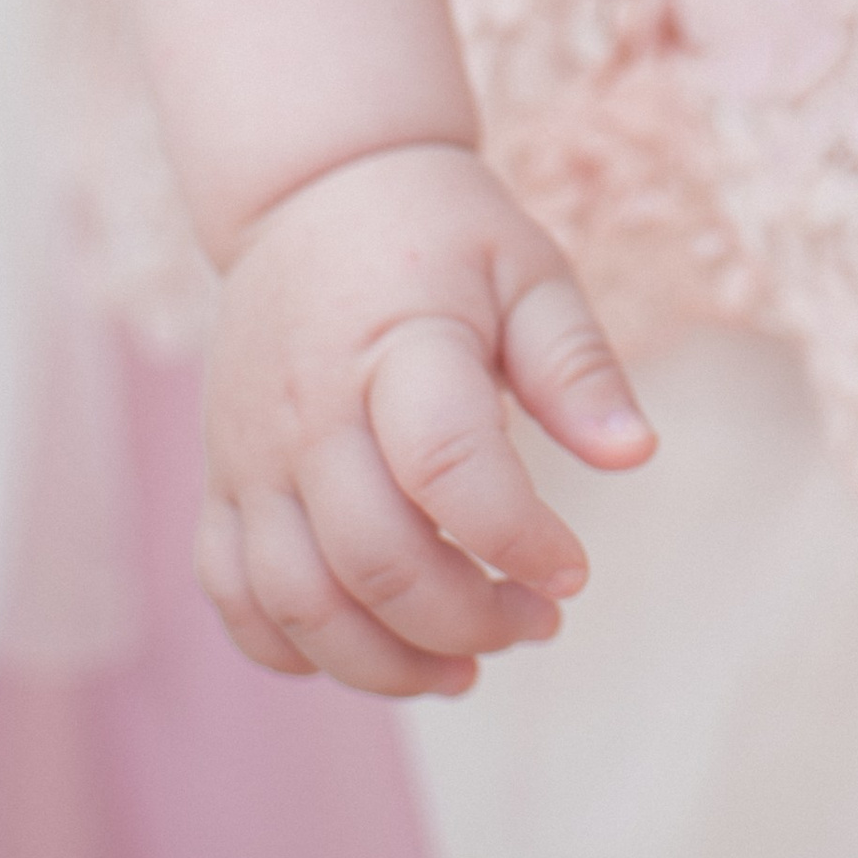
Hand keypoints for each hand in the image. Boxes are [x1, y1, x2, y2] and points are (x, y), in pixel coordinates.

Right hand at [198, 143, 655, 698]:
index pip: (448, 468)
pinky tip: (371, 650)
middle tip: (534, 622)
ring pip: (297, 601)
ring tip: (465, 667)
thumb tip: (637, 456)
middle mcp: (308, 411)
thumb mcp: (529, 270)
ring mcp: (251, 453)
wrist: (316, 190)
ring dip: (385, 663)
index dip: (519, 538)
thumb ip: (577, 364)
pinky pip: (233, 595)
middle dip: (466, 620)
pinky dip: (294, 649)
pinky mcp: (220, 480)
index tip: (574, 571)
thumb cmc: (443, 234)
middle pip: (373, 558)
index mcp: (398, 344)